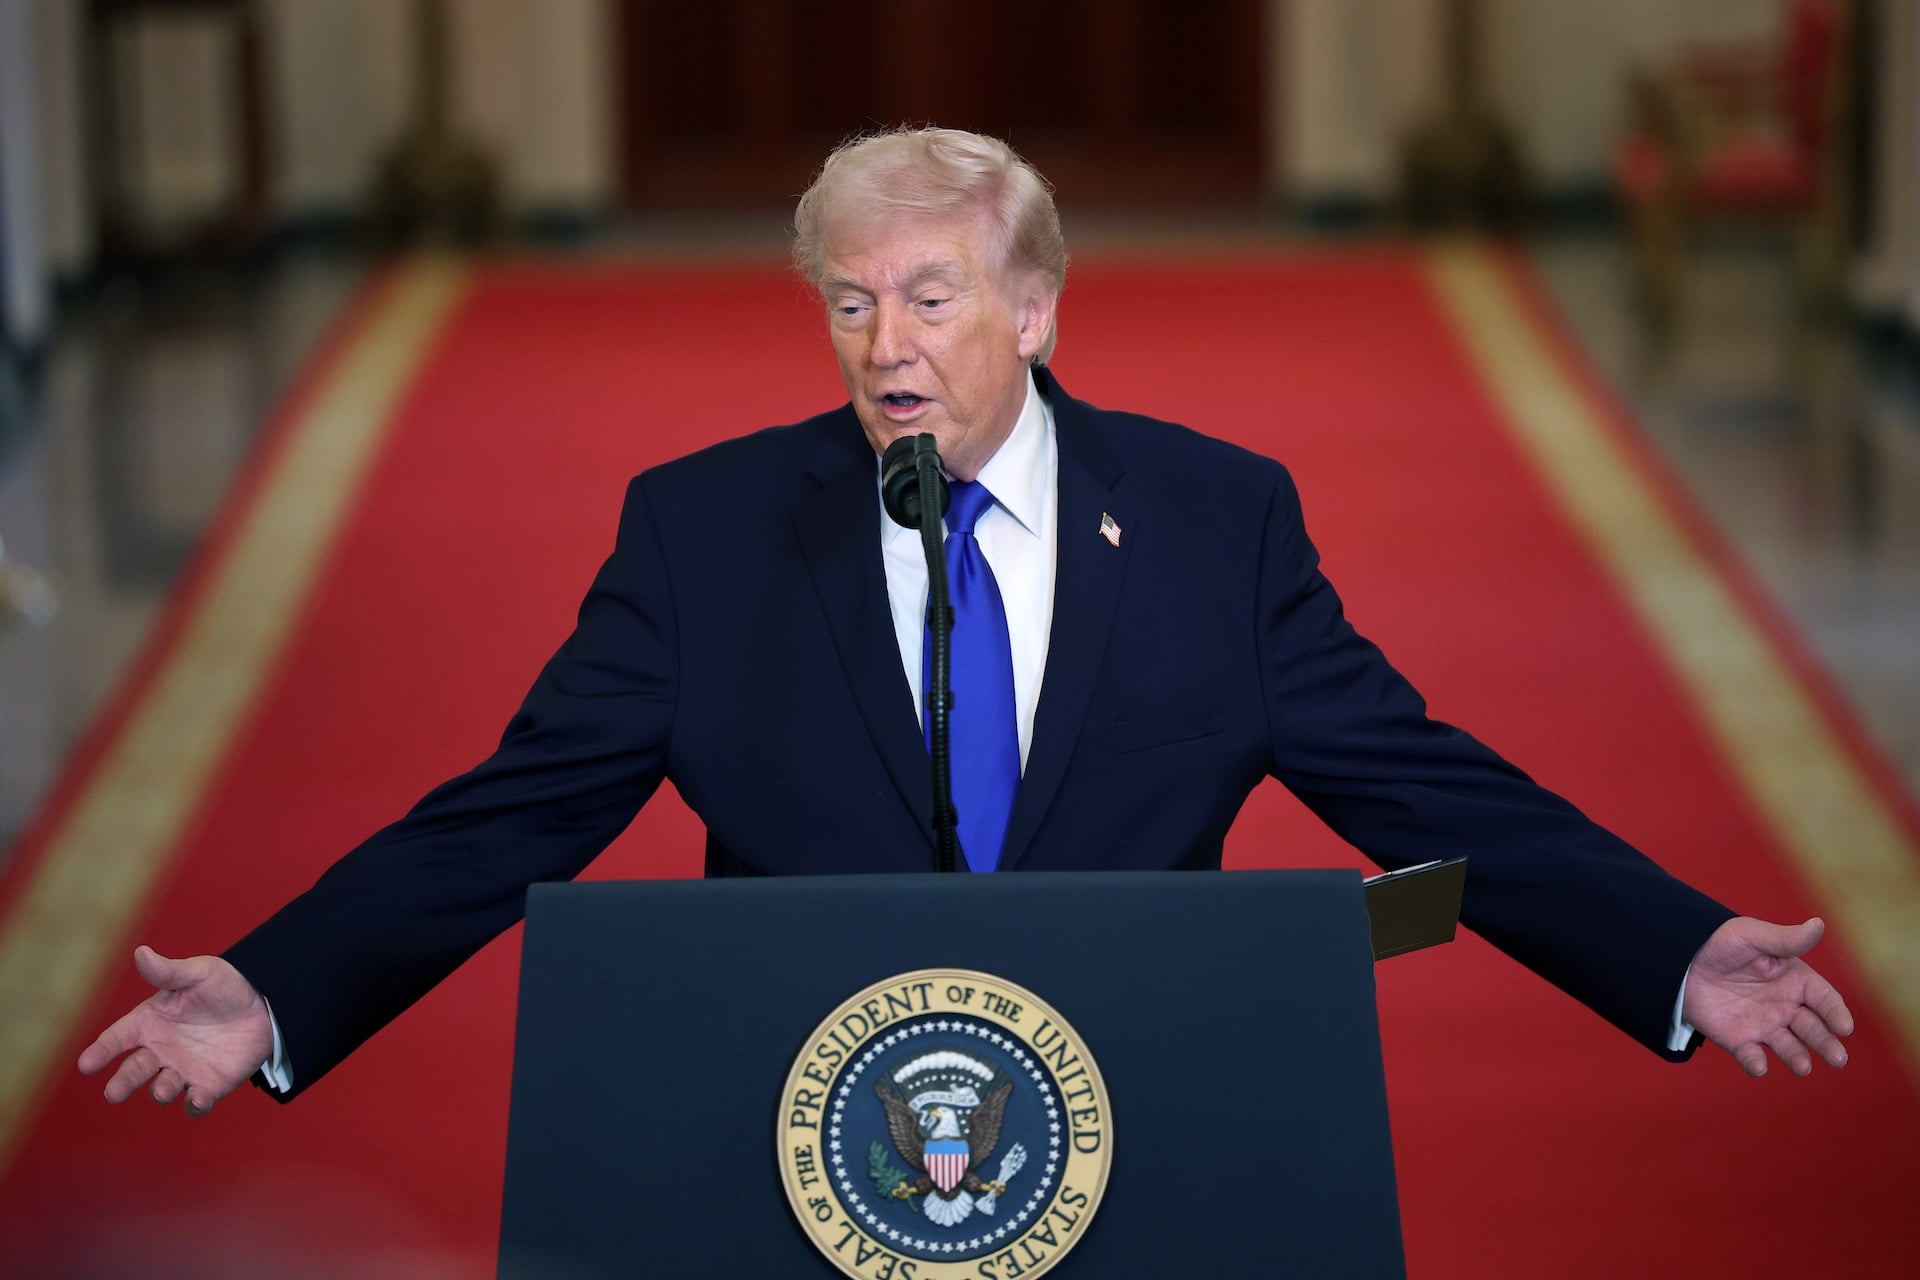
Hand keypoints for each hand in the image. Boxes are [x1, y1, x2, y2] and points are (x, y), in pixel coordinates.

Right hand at [77, 946, 273, 1114]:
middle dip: (123, 1082)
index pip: (117, 1038)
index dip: (101, 1051)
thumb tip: (141, 952)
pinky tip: (198, 1099)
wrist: (264, 1006)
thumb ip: (169, 972)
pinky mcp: (209, 1085)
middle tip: (113, 1093)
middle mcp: (160, 1050)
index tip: (86, 1064)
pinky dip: (195, 1104)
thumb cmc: (223, 987)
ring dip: (161, 1091)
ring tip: (162, 1089)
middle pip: (134, 1070)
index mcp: (149, 1023)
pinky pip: (197, 1101)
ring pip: (163, 1088)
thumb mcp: (198, 973)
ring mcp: (182, 1070)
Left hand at [1683, 916, 1852, 1077]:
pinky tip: (1758, 1066)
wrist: (1680, 959)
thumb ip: (1785, 939)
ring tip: (1802, 1066)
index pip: (1824, 999)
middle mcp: (1786, 1007)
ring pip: (1788, 1046)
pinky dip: (1755, 1063)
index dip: (1836, 1013)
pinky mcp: (1739, 1039)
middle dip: (1826, 1043)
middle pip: (1813, 1028)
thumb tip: (1818, 924)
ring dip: (1796, 1057)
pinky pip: (1750, 1055)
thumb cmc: (1721, 943)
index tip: (1844, 1027)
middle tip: (1837, 1058)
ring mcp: (1764, 1025)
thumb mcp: (1752, 936)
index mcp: (1796, 981)